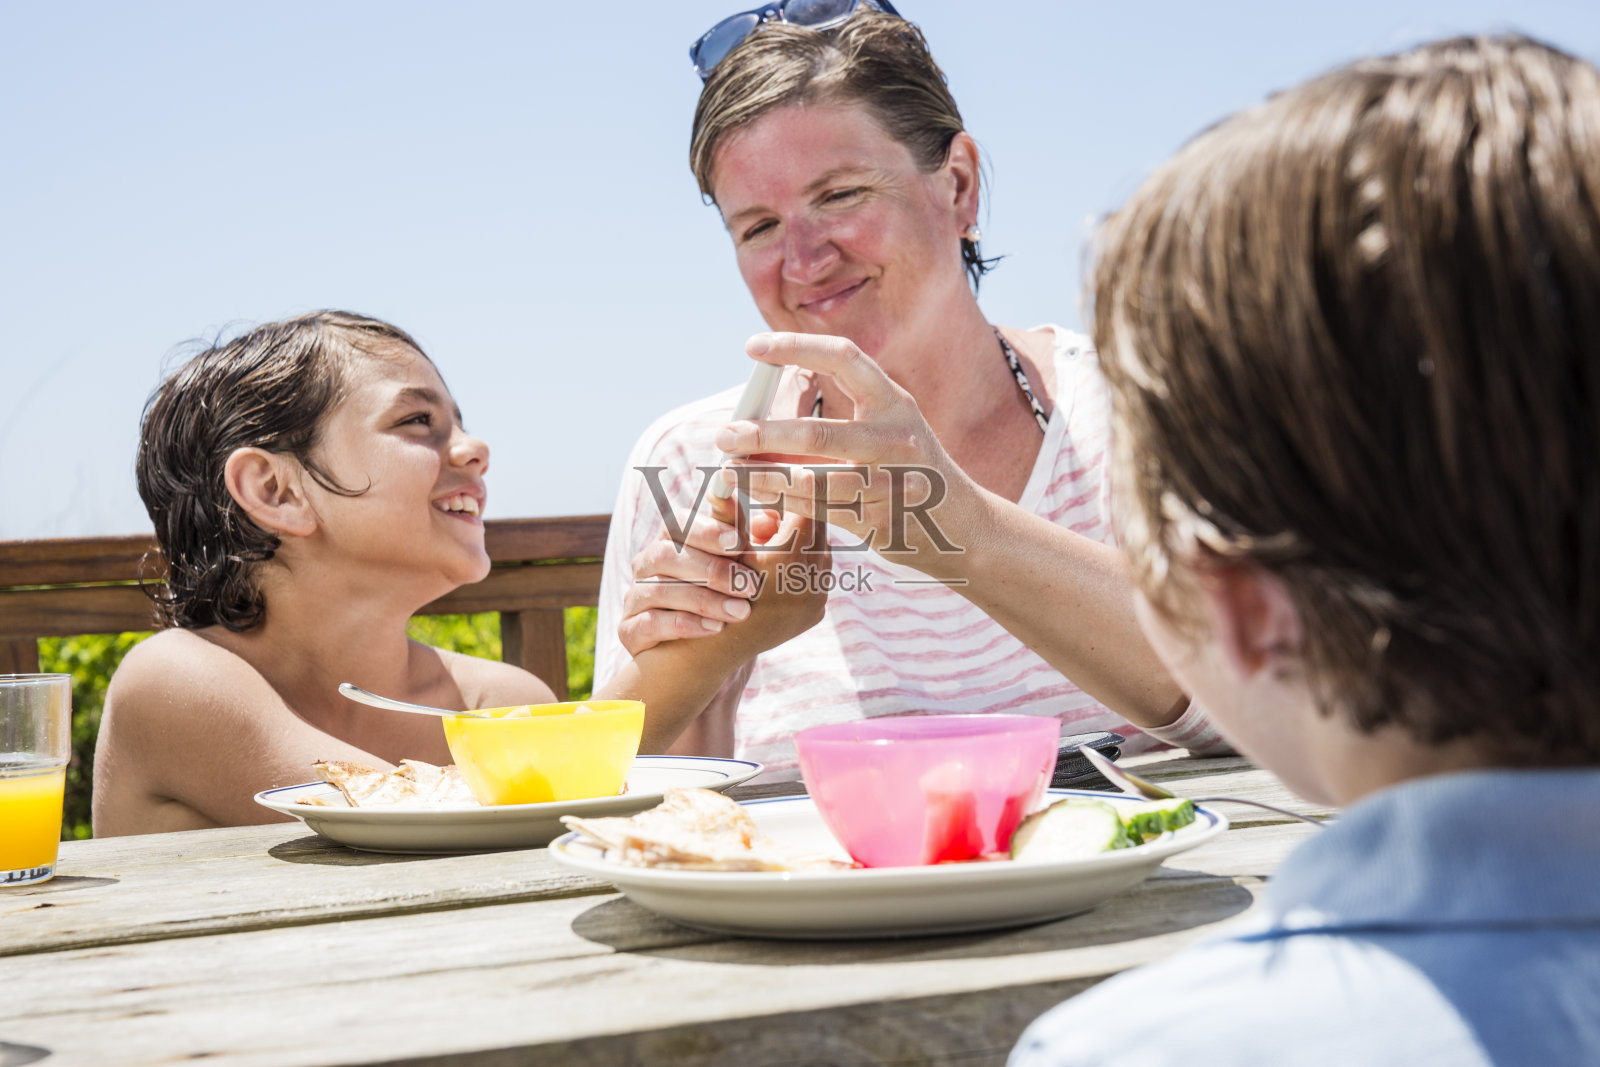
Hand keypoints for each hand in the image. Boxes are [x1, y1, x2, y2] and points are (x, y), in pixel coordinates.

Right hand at [618, 492, 825, 657]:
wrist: (698, 653)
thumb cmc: (724, 598)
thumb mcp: (741, 569)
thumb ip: (752, 544)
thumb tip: (769, 520)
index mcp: (671, 539)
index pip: (680, 522)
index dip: (707, 530)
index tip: (739, 542)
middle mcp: (646, 563)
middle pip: (667, 555)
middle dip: (713, 570)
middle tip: (751, 586)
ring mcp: (634, 596)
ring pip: (659, 590)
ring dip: (704, 600)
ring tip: (741, 613)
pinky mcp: (629, 630)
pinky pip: (649, 623)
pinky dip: (683, 625)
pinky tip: (714, 630)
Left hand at [714, 333, 986, 579]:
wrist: (965, 525)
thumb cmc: (907, 471)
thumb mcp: (885, 432)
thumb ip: (839, 422)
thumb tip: (761, 421)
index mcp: (893, 401)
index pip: (843, 357)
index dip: (796, 347)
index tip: (752, 347)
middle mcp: (896, 436)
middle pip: (818, 433)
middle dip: (763, 435)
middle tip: (725, 435)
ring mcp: (893, 481)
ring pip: (815, 482)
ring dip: (766, 479)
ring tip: (732, 474)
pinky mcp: (885, 520)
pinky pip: (824, 513)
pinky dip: (788, 507)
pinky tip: (762, 501)